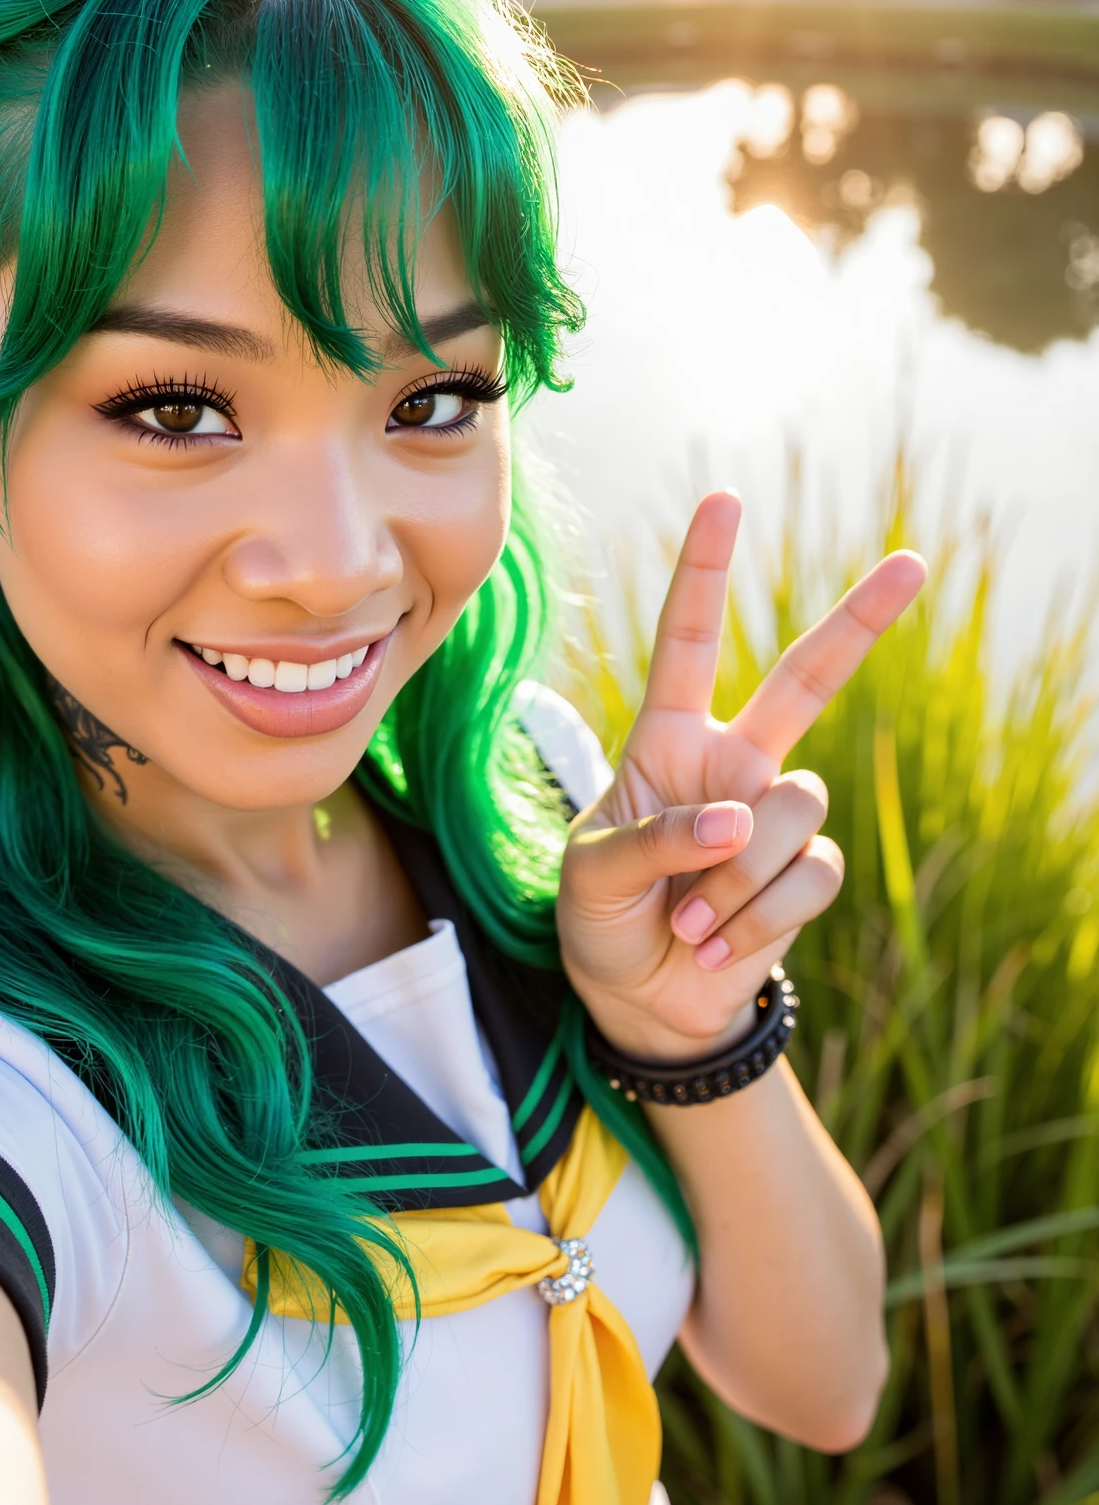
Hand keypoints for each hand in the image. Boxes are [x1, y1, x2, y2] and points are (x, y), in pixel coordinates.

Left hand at [556, 493, 924, 1063]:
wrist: (639, 1001)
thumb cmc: (601, 919)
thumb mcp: (592, 874)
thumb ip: (654, 838)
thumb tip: (740, 821)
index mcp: (667, 739)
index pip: (687, 642)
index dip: (704, 573)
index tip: (722, 503)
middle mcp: (732, 763)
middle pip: (806, 679)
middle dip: (860, 621)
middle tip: (914, 563)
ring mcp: (774, 818)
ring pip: (795, 807)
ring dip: (734, 878)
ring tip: (686, 920)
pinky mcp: (805, 875)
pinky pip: (808, 875)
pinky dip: (756, 918)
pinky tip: (714, 946)